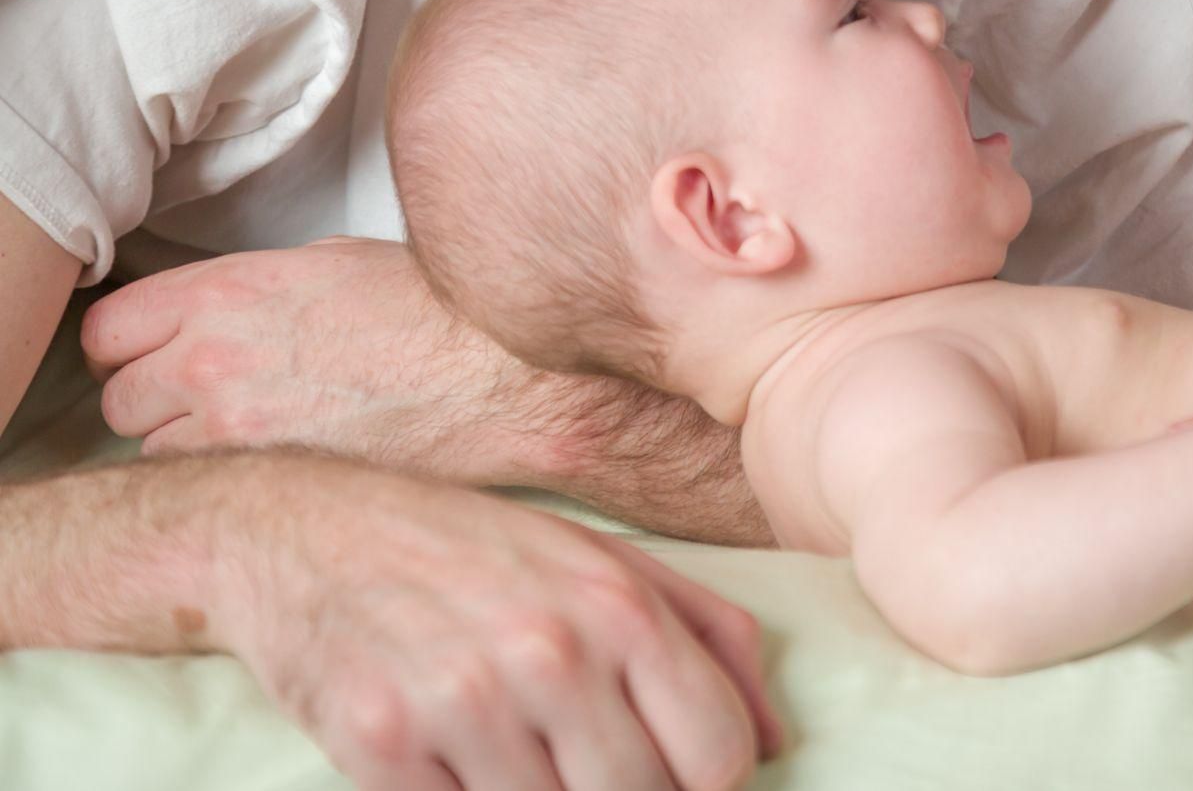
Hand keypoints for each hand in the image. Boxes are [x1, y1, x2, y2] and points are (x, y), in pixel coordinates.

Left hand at [81, 239, 543, 475]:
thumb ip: (253, 288)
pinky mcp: (267, 475)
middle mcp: (212, 354)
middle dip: (155, 400)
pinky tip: (280, 460)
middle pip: (119, 395)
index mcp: (228, 289)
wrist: (500, 377)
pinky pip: (204, 484)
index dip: (131, 346)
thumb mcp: (334, 264)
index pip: (108, 328)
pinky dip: (228, 478)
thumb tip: (222, 310)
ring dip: (189, 444)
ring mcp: (234, 422)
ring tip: (255, 433)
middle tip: (206, 402)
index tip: (153, 357)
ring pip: (152, 449)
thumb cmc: (438, 315)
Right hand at [215, 455, 779, 789]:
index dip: (706, 784)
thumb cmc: (481, 550)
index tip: (671, 773)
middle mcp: (551, 651)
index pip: (719, 756)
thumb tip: (778, 742)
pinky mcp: (381, 746)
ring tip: (519, 753)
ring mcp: (464, 702)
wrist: (309, 531)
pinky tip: (457, 765)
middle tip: (586, 763)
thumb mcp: (611, 561)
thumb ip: (714, 641)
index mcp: (621, 605)